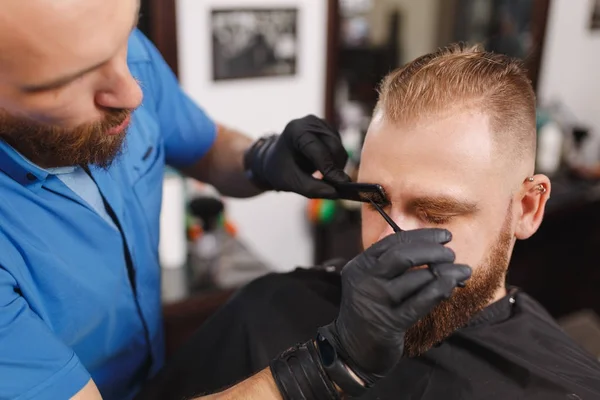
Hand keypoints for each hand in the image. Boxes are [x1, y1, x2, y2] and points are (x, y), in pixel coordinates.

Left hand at [243, 115, 350, 198]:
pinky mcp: (329, 130)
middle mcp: (310, 122)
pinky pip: (340, 149)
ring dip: (336, 167)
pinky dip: (336, 162)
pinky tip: (324, 169)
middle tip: (334, 187)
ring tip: (323, 179)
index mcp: (296, 130)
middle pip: (333, 147)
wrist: (275, 158)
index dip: (330, 168)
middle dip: (336, 168)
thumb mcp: (291, 181)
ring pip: (339, 149)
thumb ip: (311, 188)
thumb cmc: (280, 169)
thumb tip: (335, 193)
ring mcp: (321, 124)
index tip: (342, 184)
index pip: (319, 150)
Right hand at [319, 229, 471, 385]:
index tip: (445, 236)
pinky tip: (452, 285)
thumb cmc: (371, 310)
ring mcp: (377, 301)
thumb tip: (434, 247)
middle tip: (451, 254)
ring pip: (416, 278)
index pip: (393, 241)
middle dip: (433, 251)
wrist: (352, 348)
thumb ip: (393, 264)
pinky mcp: (390, 322)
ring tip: (461, 271)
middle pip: (403, 255)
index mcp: (361, 265)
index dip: (423, 236)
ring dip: (445, 272)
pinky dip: (440, 290)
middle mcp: (365, 279)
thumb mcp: (371, 281)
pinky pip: (421, 302)